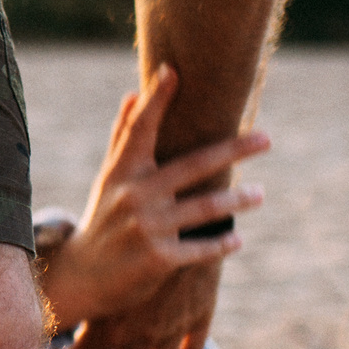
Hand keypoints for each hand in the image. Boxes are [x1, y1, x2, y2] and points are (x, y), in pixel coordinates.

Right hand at [51, 65, 266, 348]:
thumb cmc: (103, 219)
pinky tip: (237, 239)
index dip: (156, 99)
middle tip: (267, 138)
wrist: (81, 278)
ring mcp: (147, 227)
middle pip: (193, 165)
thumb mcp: (109, 179)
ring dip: (238, 200)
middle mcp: (135, 194)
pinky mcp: (158, 259)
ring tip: (260, 194)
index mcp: (123, 171)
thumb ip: (123, 137)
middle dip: (234, 149)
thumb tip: (132, 94)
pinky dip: (221, 243)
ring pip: (205, 208)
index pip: (140, 128)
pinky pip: (200, 248)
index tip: (173, 70)